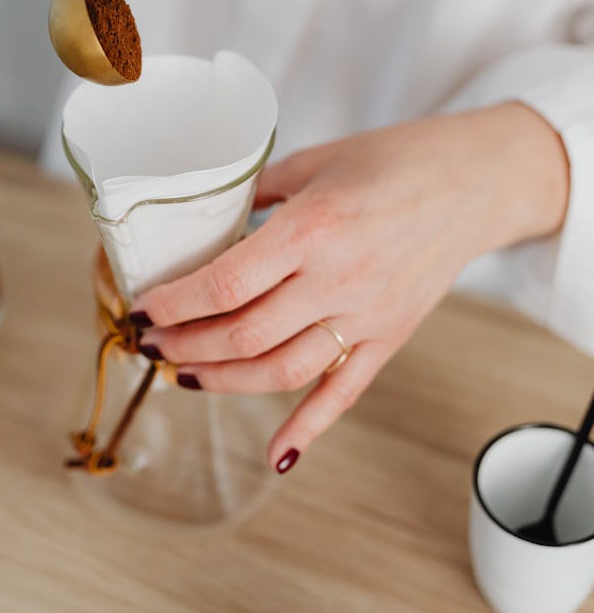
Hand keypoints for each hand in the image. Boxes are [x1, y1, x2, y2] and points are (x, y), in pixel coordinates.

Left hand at [133, 104, 568, 471]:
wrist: (470, 182)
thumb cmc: (392, 160)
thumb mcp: (312, 161)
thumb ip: (255, 194)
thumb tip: (202, 222)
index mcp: (312, 228)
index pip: (225, 285)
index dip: (174, 304)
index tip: (142, 309)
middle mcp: (337, 280)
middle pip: (243, 335)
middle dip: (184, 346)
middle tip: (151, 344)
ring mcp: (367, 317)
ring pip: (282, 372)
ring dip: (224, 382)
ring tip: (185, 376)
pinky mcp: (390, 338)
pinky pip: (343, 393)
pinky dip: (307, 427)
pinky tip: (275, 452)